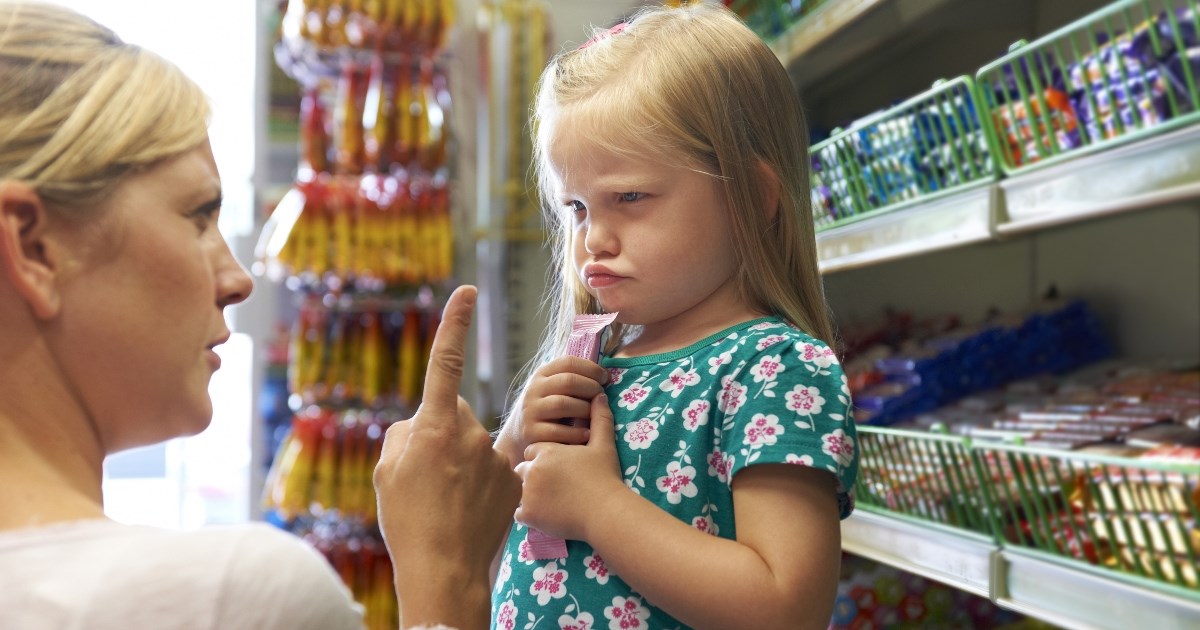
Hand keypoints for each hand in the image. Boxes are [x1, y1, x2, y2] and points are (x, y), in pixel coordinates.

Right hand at [373, 285, 520, 628]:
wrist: (444, 568)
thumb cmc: (408, 519)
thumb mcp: (388, 471)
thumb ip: (404, 434)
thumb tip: (422, 424)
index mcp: (434, 426)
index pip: (446, 362)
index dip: (455, 323)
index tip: (467, 290)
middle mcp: (470, 433)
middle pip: (453, 415)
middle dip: (440, 433)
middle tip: (426, 475)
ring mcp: (496, 456)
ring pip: (472, 445)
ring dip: (460, 462)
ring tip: (445, 501)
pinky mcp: (514, 477)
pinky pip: (492, 467)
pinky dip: (480, 482)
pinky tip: (468, 509)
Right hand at [497, 356, 607, 466]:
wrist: (520, 435)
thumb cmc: (548, 409)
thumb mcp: (554, 389)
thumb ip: (573, 379)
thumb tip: (605, 375)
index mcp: (542, 374)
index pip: (568, 362)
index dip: (591, 368)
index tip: (605, 378)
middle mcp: (534, 390)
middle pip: (568, 381)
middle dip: (591, 387)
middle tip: (602, 397)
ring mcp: (530, 411)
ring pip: (563, 404)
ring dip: (585, 409)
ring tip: (595, 415)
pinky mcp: (531, 432)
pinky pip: (558, 431)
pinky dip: (576, 433)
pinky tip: (587, 434)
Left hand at [514, 393, 626, 541]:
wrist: (605, 510)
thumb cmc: (605, 477)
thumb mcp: (603, 445)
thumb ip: (599, 418)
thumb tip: (600, 395)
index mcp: (546, 450)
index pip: (533, 451)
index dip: (544, 459)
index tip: (558, 468)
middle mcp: (532, 469)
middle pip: (523, 469)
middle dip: (533, 476)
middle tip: (553, 487)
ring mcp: (527, 492)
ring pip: (518, 491)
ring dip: (529, 495)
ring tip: (549, 501)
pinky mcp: (528, 514)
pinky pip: (518, 513)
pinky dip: (529, 514)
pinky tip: (545, 514)